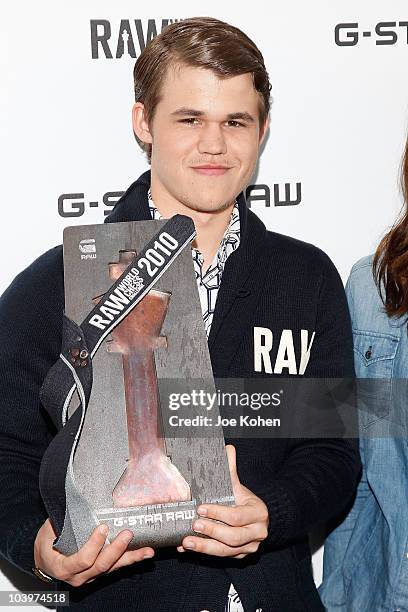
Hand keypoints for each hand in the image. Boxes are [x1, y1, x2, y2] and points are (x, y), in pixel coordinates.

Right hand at [34, 518, 154, 586]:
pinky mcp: (100, 571)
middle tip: (127, 534)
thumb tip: (74, 497)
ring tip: (147, 550)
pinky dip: (131, 559)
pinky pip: (116, 566)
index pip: (82, 559)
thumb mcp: (49, 531)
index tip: (102, 527)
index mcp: (64, 567)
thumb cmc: (46, 543)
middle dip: (116, 550)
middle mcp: (79, 576)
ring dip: (131, 558)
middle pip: (101, 566)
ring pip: (113, 568)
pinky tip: (145, 553)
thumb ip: (62, 520)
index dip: (94, 545)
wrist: (45, 560)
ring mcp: (91, 576)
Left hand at [177, 444, 268, 558]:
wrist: (257, 518)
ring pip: (226, 552)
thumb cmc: (244, 500)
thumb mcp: (238, 486)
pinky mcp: (240, 556)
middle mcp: (257, 533)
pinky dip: (203, 552)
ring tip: (186, 542)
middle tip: (194, 524)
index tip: (201, 508)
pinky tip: (187, 548)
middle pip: (233, 537)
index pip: (237, 516)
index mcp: (258, 514)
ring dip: (205, 547)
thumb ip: (231, 469)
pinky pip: (221, 556)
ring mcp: (249, 547)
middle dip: (211, 532)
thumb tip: (228, 448)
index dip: (218, 513)